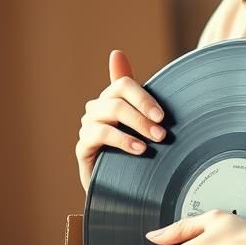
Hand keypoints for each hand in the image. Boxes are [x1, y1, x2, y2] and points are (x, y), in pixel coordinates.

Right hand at [76, 49, 166, 191]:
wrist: (121, 190)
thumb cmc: (134, 154)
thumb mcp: (144, 125)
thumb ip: (141, 97)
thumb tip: (119, 54)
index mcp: (112, 100)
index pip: (123, 84)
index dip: (143, 96)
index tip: (161, 115)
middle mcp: (97, 110)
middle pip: (117, 98)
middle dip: (143, 113)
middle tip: (162, 132)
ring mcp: (88, 127)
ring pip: (110, 112)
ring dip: (136, 125)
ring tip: (154, 140)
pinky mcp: (83, 146)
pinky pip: (100, 135)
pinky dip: (122, 140)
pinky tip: (139, 149)